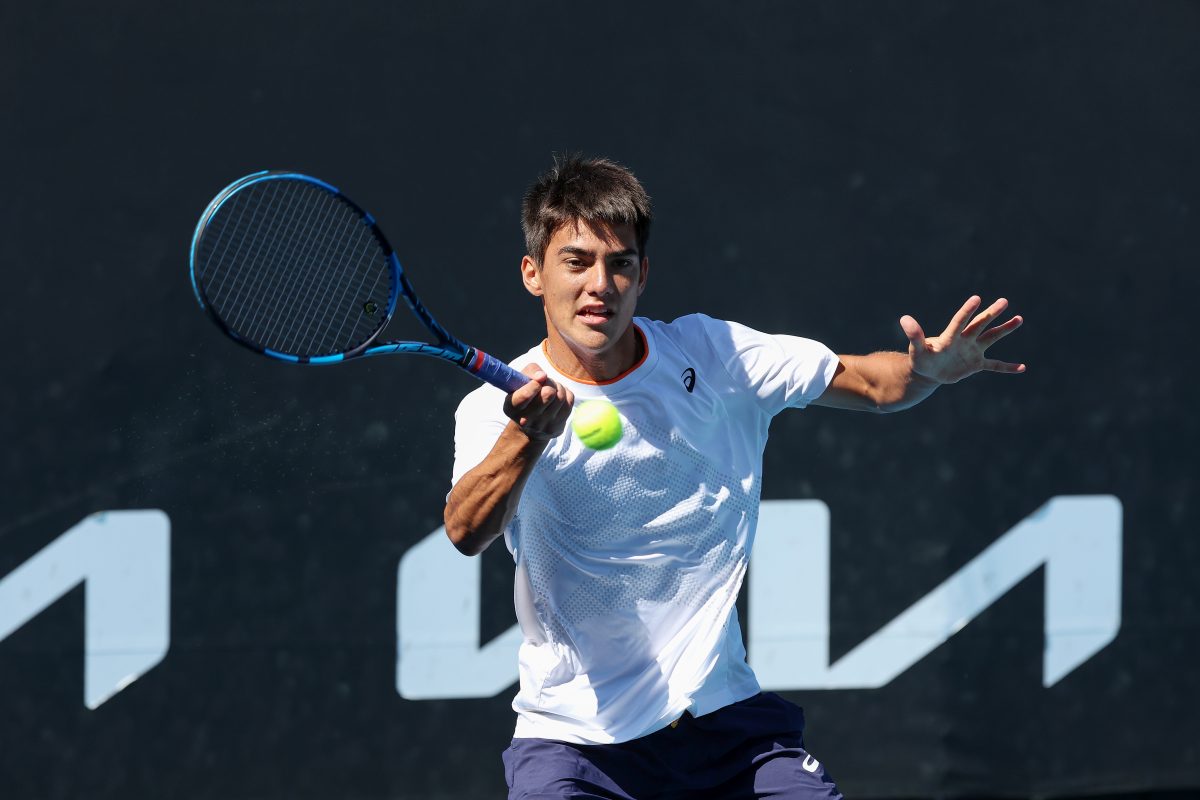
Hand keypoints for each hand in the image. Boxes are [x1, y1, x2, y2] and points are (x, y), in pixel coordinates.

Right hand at [503, 364, 574, 440]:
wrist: (529, 427)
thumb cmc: (524, 395)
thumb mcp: (519, 382)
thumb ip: (529, 372)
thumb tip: (543, 376)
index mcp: (512, 408)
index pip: (525, 395)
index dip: (535, 383)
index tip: (539, 378)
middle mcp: (526, 420)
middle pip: (548, 393)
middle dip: (549, 382)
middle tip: (546, 382)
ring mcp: (543, 425)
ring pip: (560, 396)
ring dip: (558, 387)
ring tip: (552, 388)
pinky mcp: (557, 427)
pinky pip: (569, 402)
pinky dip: (566, 393)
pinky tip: (558, 396)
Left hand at [901, 296, 1025, 384]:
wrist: (928, 372)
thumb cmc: (921, 359)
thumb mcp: (917, 349)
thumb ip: (914, 335)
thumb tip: (904, 319)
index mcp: (951, 337)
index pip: (960, 321)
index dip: (967, 311)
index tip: (976, 298)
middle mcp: (964, 340)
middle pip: (980, 324)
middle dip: (992, 313)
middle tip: (1004, 301)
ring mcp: (972, 351)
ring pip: (991, 337)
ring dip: (1004, 329)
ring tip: (1019, 319)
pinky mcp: (976, 364)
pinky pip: (995, 365)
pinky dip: (1007, 367)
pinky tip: (1022, 368)